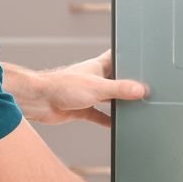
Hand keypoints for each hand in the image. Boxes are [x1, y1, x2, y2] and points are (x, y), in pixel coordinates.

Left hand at [5, 50, 146, 126]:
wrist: (38, 100)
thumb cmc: (62, 85)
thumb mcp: (98, 87)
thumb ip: (120, 89)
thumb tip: (141, 90)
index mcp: (99, 66)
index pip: (117, 56)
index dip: (128, 56)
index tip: (142, 58)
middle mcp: (94, 79)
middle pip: (116, 80)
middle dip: (128, 85)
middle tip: (144, 89)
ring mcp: (88, 94)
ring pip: (109, 98)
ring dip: (119, 104)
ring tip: (135, 108)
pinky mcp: (82, 109)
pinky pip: (99, 115)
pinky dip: (108, 120)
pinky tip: (117, 125)